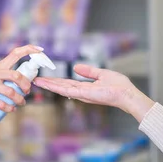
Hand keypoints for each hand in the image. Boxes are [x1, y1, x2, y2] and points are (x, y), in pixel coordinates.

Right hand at [0, 45, 42, 115]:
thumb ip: (6, 77)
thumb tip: (24, 82)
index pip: (15, 53)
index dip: (28, 50)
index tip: (40, 49)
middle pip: (17, 75)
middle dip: (26, 85)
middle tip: (27, 92)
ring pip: (11, 92)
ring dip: (19, 100)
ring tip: (20, 103)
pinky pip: (2, 103)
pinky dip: (9, 108)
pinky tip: (11, 109)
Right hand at [33, 64, 154, 122]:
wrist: (127, 94)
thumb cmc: (119, 86)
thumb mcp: (101, 74)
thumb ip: (88, 71)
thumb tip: (76, 67)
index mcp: (85, 87)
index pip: (67, 83)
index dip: (56, 81)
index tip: (45, 78)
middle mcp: (81, 92)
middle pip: (61, 87)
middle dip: (48, 84)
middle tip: (35, 80)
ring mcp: (81, 94)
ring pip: (61, 89)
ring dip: (49, 85)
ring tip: (36, 82)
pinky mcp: (83, 94)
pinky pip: (67, 90)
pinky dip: (56, 87)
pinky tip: (47, 84)